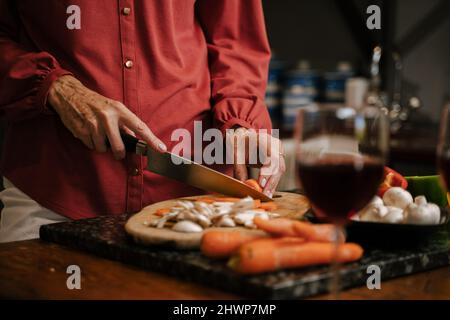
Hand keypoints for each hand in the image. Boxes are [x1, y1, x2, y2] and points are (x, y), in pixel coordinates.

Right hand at [48, 75, 166, 158]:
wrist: (69, 94)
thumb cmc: (95, 102)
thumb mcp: (113, 107)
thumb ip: (125, 123)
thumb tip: (135, 139)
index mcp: (119, 110)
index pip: (139, 127)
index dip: (151, 140)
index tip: (161, 149)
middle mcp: (107, 117)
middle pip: (119, 146)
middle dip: (119, 152)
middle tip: (118, 152)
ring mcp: (93, 124)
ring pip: (102, 148)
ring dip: (101, 145)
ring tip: (97, 133)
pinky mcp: (81, 130)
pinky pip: (90, 145)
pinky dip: (90, 142)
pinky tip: (88, 131)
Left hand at [228, 127, 285, 197]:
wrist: (243, 135)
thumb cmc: (239, 143)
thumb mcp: (235, 154)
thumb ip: (239, 169)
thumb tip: (243, 185)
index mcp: (263, 138)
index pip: (271, 156)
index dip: (267, 171)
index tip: (260, 183)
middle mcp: (274, 144)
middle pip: (278, 165)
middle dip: (271, 182)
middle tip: (264, 193)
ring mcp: (279, 151)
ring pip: (280, 170)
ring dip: (273, 184)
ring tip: (266, 195)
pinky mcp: (279, 158)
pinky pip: (278, 171)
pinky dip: (272, 181)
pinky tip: (268, 190)